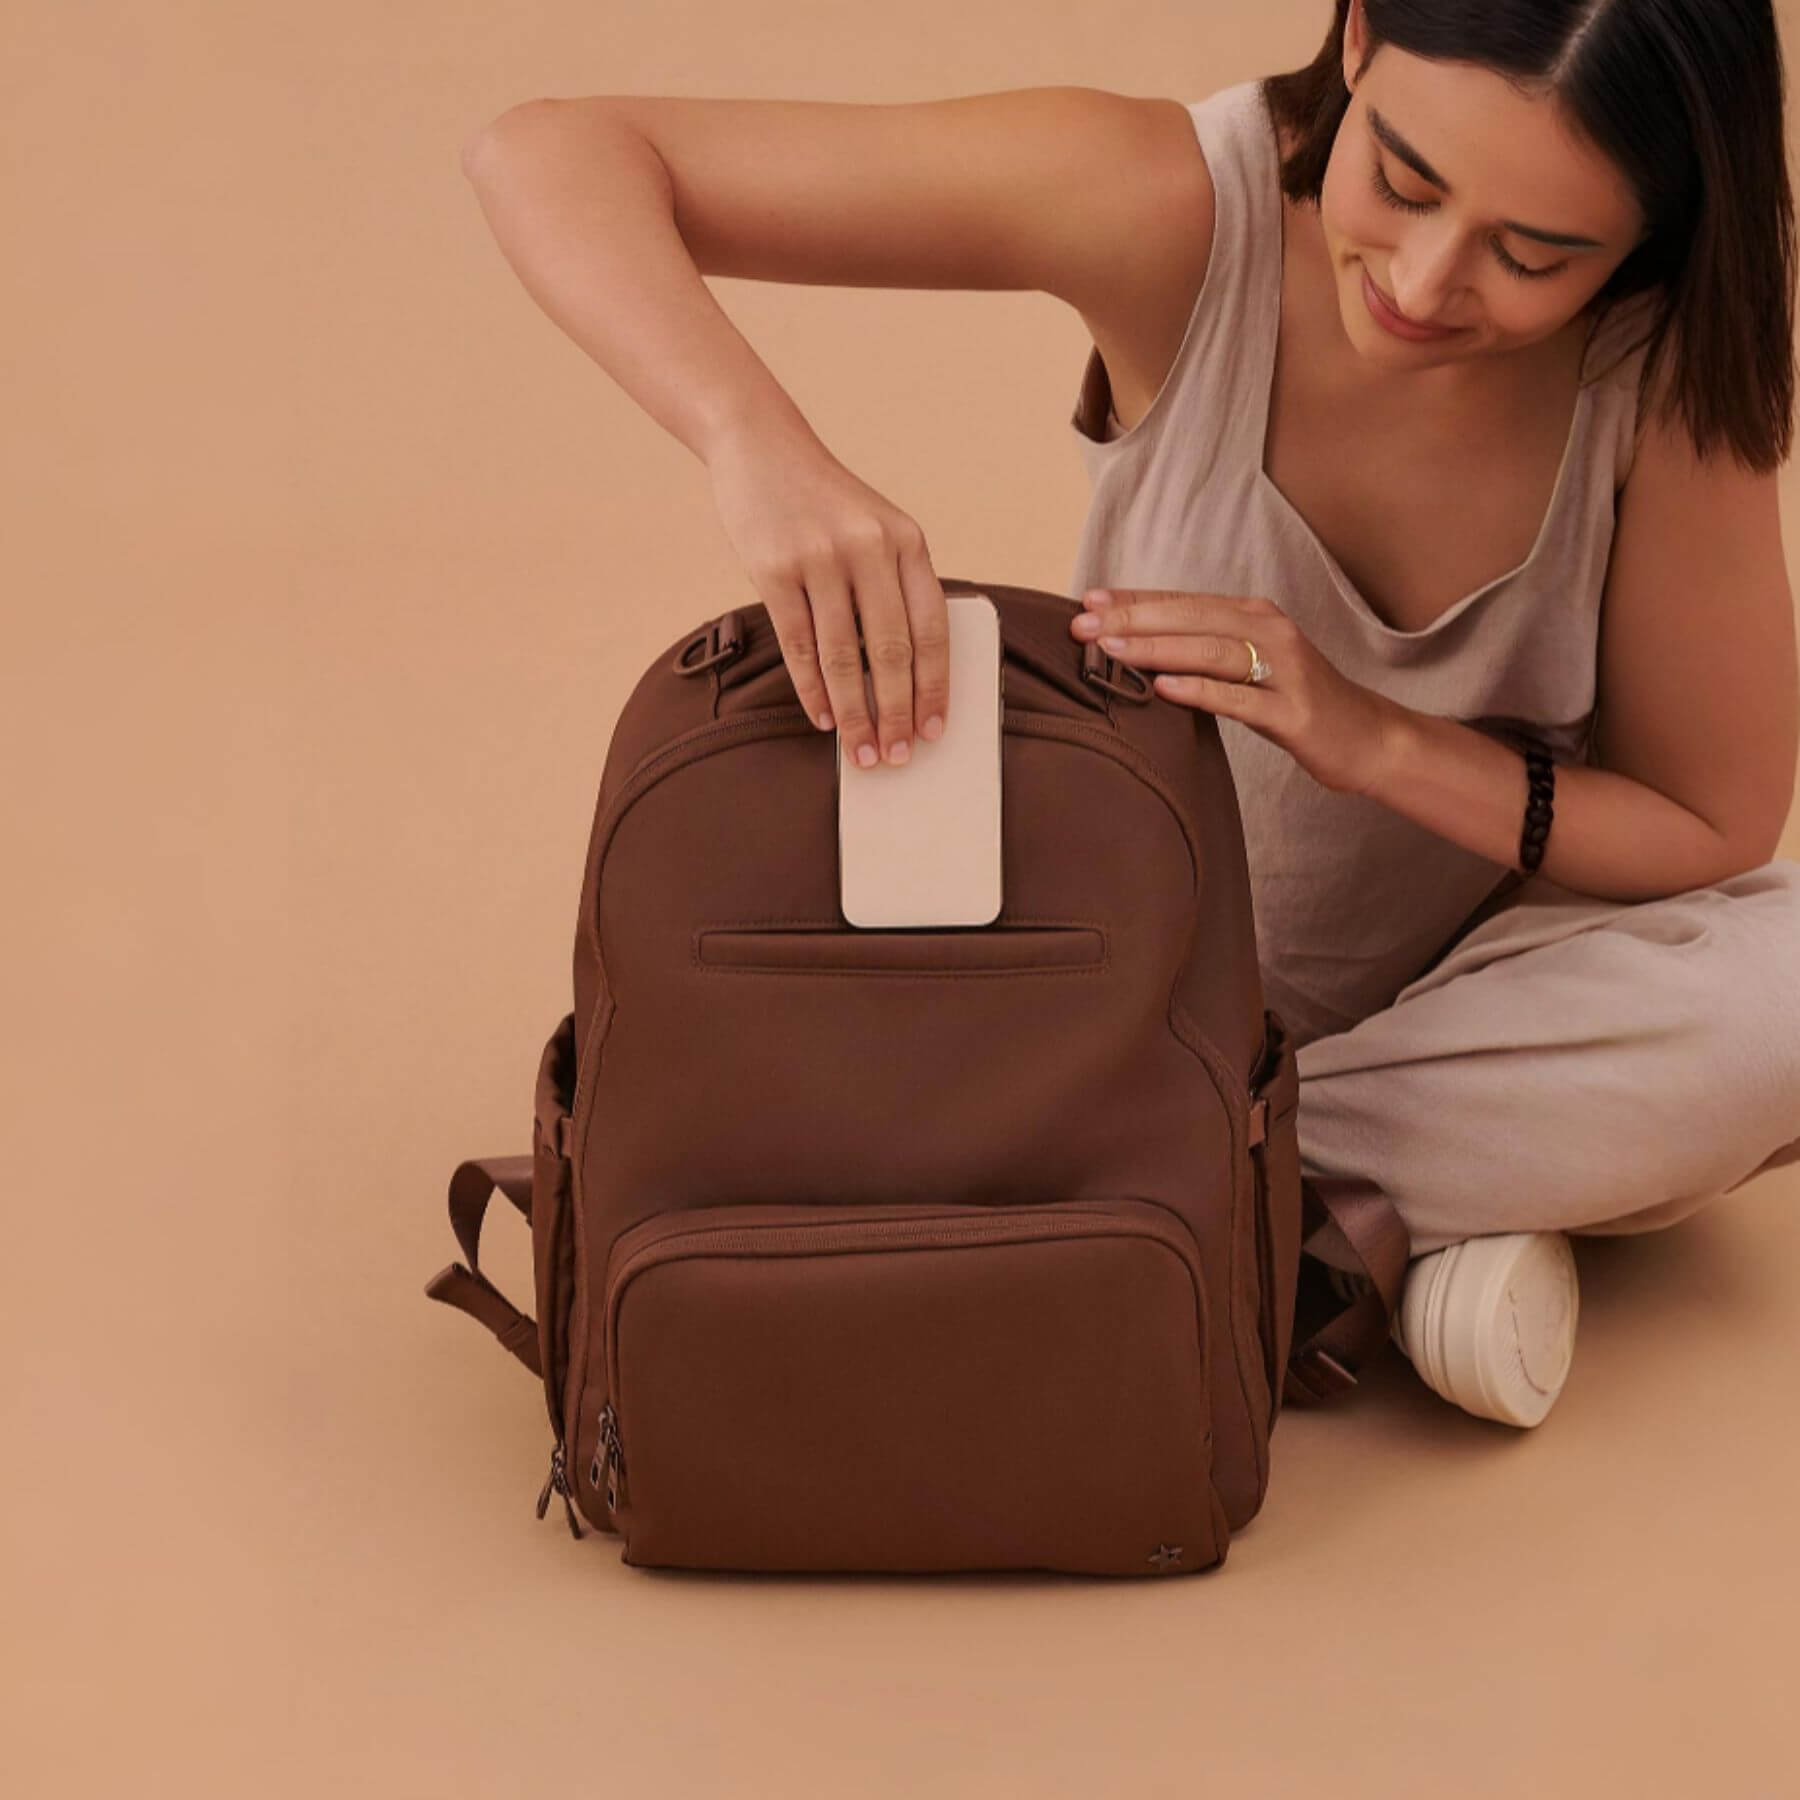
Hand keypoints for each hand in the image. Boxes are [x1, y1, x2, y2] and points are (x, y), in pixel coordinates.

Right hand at [707, 418, 948, 768]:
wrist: (760, 445)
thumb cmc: (824, 502)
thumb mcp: (875, 529)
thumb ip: (893, 586)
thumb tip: (902, 678)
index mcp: (907, 541)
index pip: (933, 628)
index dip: (935, 686)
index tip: (935, 730)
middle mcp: (869, 548)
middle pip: (891, 651)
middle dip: (896, 713)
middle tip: (897, 756)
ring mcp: (819, 558)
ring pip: (844, 657)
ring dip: (854, 714)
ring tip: (860, 752)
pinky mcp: (773, 569)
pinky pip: (799, 646)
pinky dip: (812, 690)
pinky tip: (821, 718)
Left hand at [1070, 586, 1402, 797]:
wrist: (1367, 737)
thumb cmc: (1295, 701)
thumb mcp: (1249, 667)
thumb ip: (1202, 653)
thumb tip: (1132, 648)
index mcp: (1255, 615)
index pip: (1184, 601)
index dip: (1134, 601)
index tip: (1086, 601)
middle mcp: (1271, 631)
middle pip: (1192, 618)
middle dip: (1133, 620)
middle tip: (1083, 626)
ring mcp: (1285, 670)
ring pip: (1212, 651)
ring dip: (1157, 648)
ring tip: (1110, 650)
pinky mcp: (1294, 712)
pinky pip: (1240, 699)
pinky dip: (1200, 691)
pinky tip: (1163, 687)